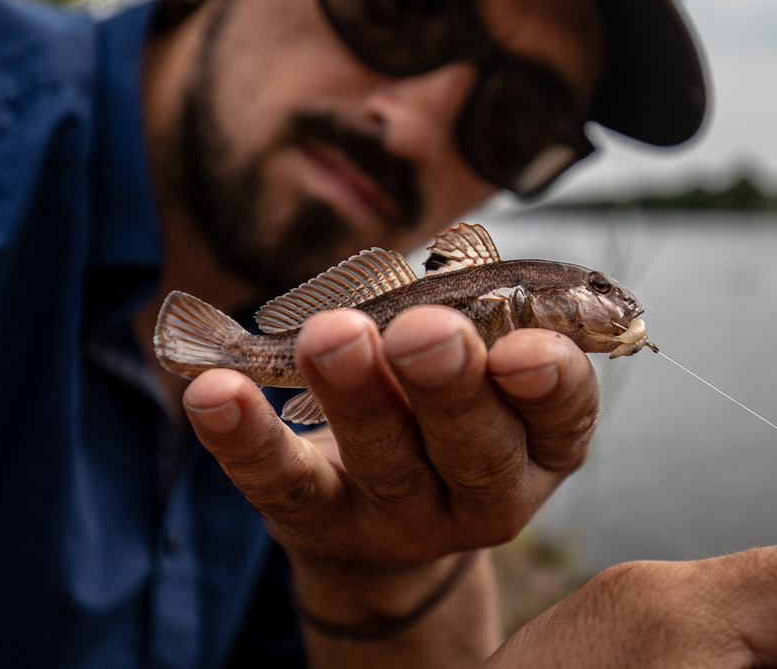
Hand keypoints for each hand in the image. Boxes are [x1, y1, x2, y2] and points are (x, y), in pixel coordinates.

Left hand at [181, 305, 598, 635]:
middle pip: (475, 448)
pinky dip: (246, 436)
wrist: (379, 516)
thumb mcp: (483, 361)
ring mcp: (403, 520)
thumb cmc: (442, 405)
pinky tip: (214, 391)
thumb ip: (485, 313)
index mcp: (540, 444)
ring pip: (386, 462)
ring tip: (331, 335)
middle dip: (447, 384)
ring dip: (357, 395)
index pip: (562, 416)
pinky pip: (282, 482)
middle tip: (423, 330)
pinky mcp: (321, 525)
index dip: (549, 382)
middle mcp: (485, 494)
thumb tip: (463, 252)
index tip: (520, 346)